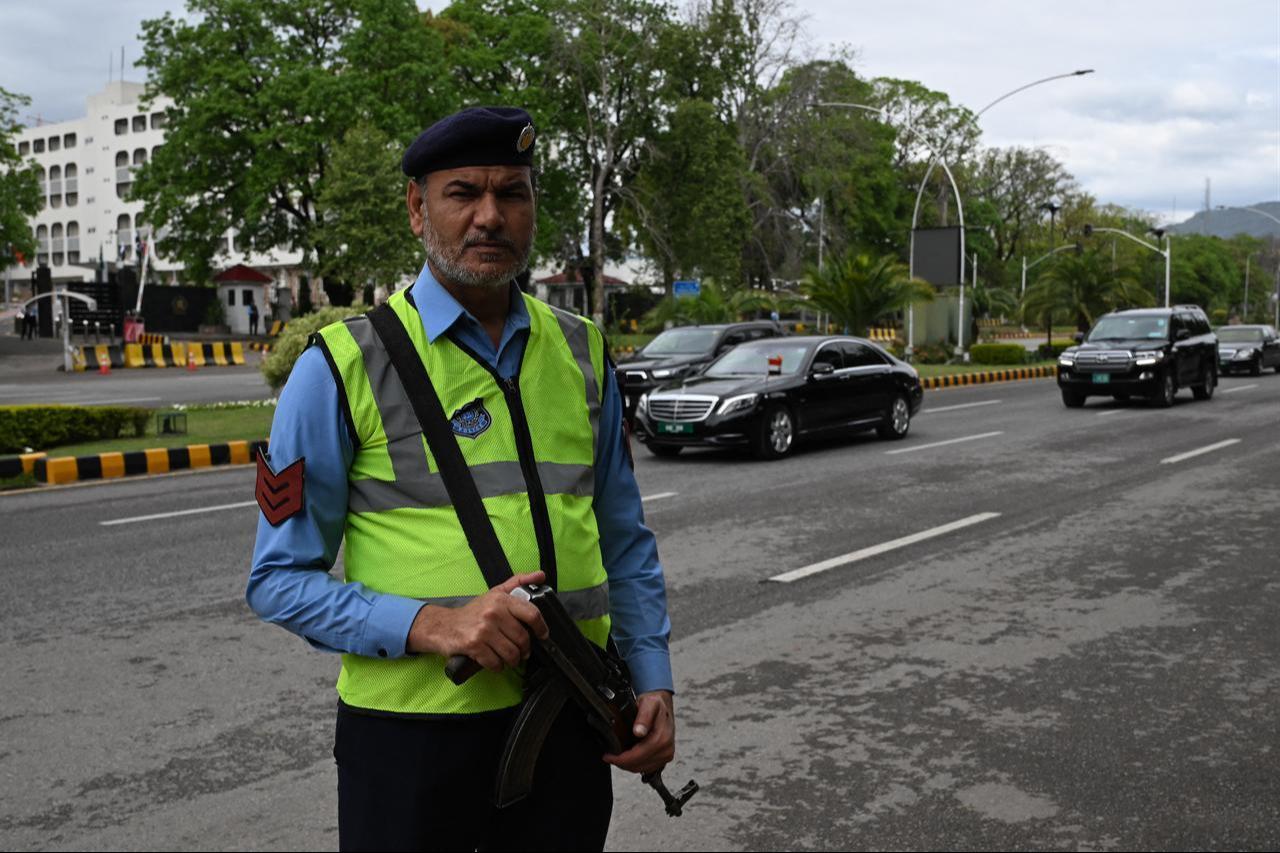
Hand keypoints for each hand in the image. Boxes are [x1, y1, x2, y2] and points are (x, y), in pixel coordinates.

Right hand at [406, 571, 548, 671]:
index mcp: (501, 600)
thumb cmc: (473, 611)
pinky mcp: (474, 646)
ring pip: (511, 653)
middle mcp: (493, 613)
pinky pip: (496, 663)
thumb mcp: (495, 593)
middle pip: (522, 638)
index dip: (541, 627)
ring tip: (511, 658)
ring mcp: (483, 630)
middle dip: (525, 649)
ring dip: (513, 660)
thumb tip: (541, 575)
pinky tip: (496, 662)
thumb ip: (519, 582)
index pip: (531, 613)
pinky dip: (498, 666)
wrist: (443, 625)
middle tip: (523, 651)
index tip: (543, 635)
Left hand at [603, 690, 674, 774]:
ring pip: (642, 769)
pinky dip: (636, 765)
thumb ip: (644, 717)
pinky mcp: (664, 758)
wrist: (662, 705)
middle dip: (622, 763)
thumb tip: (639, 732)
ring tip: (617, 757)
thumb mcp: (648, 704)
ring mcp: (666, 755)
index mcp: (662, 738)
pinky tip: (628, 757)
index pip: (638, 757)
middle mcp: (666, 749)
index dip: (621, 759)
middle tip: (610, 756)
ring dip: (628, 765)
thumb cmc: (654, 703)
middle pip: (639, 766)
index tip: (608, 756)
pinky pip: (647, 768)